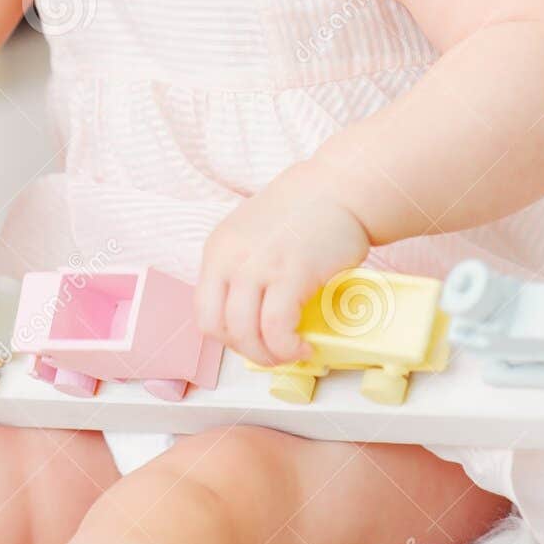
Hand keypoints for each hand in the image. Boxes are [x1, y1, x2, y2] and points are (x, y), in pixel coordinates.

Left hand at [195, 161, 370, 365]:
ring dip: (267, 355)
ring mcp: (259, 266)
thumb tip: (249, 313)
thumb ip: (244, 267)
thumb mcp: (254, 234)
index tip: (251, 340)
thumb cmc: (305, 210)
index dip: (227, 335)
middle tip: (271, 351)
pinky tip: (304, 346)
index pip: (203, 310)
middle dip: (245, 350)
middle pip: (217, 327)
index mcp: (218, 249)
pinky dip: (288, 347)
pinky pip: (277, 329)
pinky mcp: (290, 274)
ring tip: (291, 352)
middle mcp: (231, 258)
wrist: (340, 188)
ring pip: (244, 334)